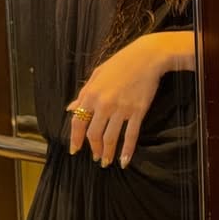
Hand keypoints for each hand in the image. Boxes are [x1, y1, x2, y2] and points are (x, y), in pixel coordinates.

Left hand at [67, 31, 191, 165]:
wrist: (147, 57)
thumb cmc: (121, 63)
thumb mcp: (97, 75)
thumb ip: (83, 94)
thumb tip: (70, 108)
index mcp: (91, 94)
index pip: (78, 122)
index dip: (75, 138)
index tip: (75, 150)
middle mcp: (104, 104)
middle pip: (94, 133)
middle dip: (93, 148)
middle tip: (95, 157)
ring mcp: (121, 109)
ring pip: (111, 137)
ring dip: (108, 153)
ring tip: (106, 161)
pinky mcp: (137, 111)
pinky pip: (130, 135)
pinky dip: (127, 150)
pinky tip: (124, 160)